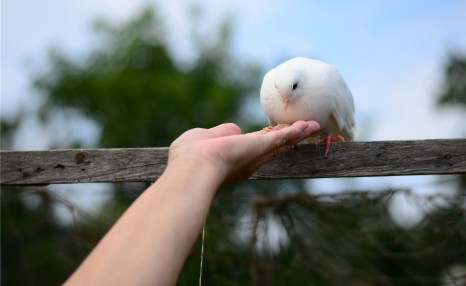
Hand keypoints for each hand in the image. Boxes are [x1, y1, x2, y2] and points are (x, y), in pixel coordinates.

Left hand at [168, 120, 319, 182]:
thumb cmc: (190, 155)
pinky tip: (309, 125)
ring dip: (296, 133)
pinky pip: (283, 137)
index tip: (272, 137)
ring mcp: (256, 154)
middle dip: (286, 139)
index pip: (249, 149)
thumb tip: (233, 131)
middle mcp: (247, 160)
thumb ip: (218, 134)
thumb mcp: (203, 138)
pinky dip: (296, 131)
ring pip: (280, 141)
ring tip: (311, 126)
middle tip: (300, 132)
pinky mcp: (262, 146)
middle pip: (271, 147)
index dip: (261, 143)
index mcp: (231, 158)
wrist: (194, 166)